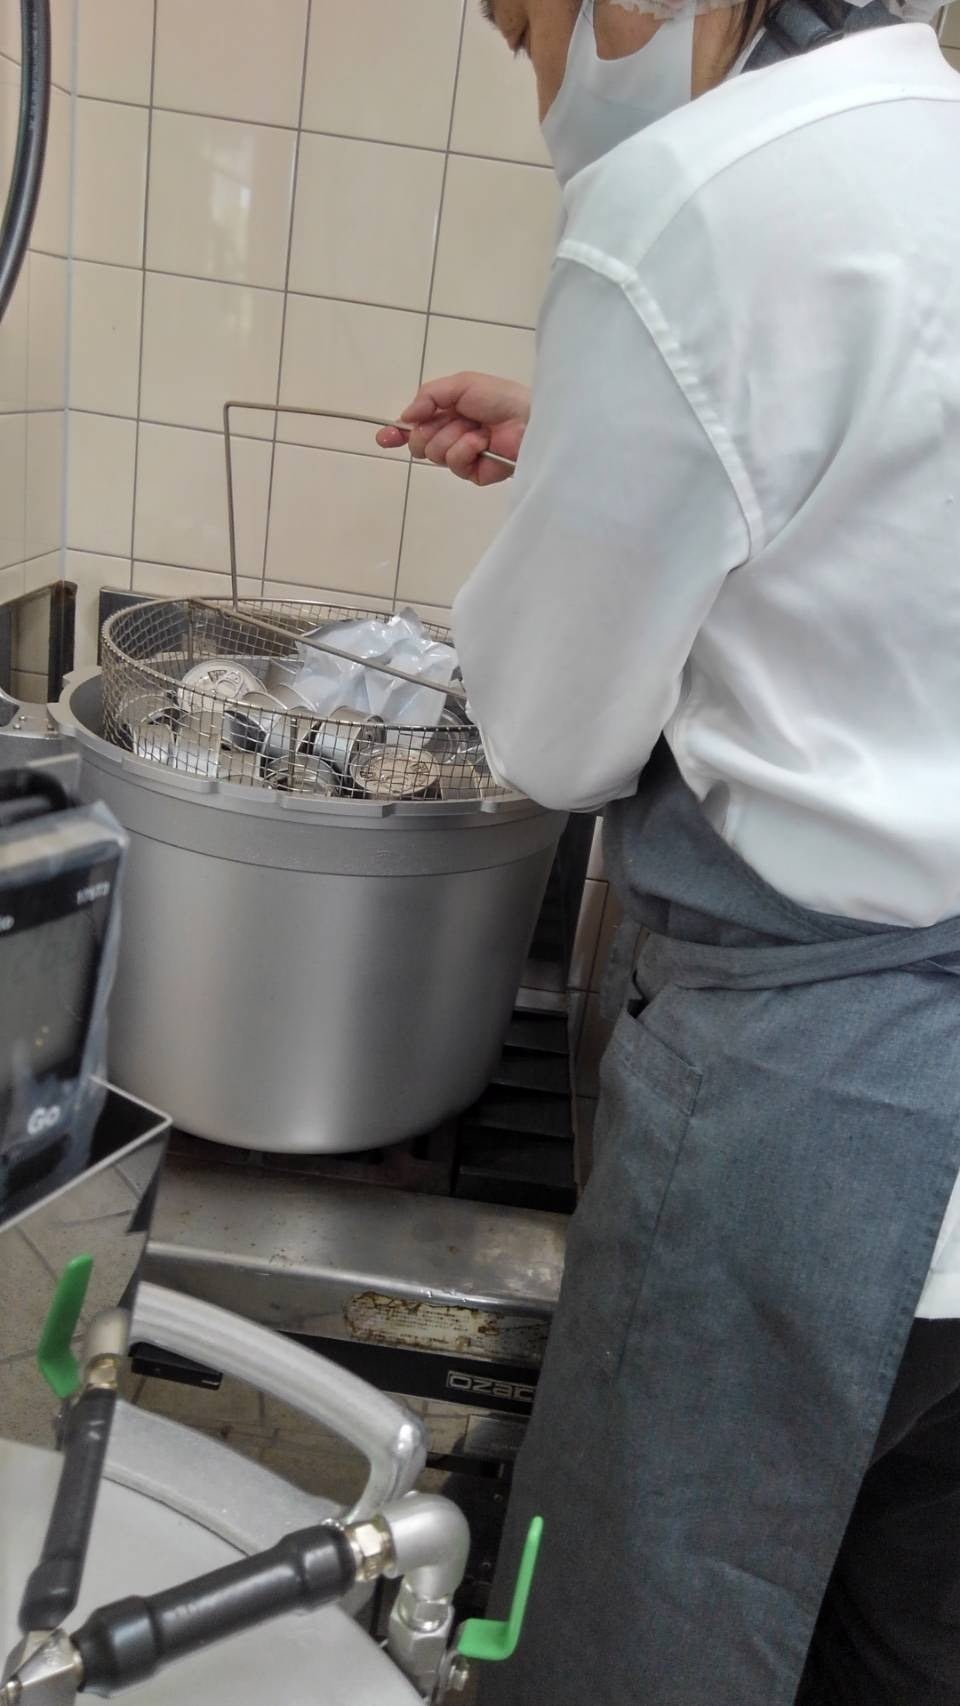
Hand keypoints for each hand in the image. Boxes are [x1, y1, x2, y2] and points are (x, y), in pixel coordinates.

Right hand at [376, 372, 530, 485]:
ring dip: (453, 436)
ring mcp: (462, 457)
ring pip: (434, 454)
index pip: (414, 428)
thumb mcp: (461, 384)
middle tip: (451, 420)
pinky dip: (466, 448)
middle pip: (418, 443)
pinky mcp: (473, 474)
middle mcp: (450, 436)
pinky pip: (454, 463)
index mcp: (446, 415)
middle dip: (429, 431)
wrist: (528, 418)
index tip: (384, 437)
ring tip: (477, 429)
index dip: (396, 433)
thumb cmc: (499, 397)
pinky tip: (482, 442)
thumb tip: (406, 416)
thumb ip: (429, 396)